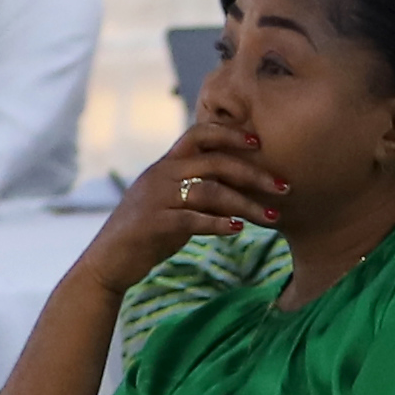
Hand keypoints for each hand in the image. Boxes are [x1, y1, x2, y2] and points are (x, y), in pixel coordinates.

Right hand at [77, 117, 281, 286]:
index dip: (230, 134)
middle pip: (215, 162)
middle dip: (254, 173)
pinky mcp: (153, 223)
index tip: (259, 142)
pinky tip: (239, 229)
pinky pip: (193, 219)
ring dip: (247, 204)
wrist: (108, 261)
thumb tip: (239, 187)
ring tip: (273, 216)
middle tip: (285, 186)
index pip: (199, 134)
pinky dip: (219, 223)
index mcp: (165, 165)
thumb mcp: (172, 203)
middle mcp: (160, 175)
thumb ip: (198, 189)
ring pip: (210, 192)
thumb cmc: (147, 233)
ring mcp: (155, 198)